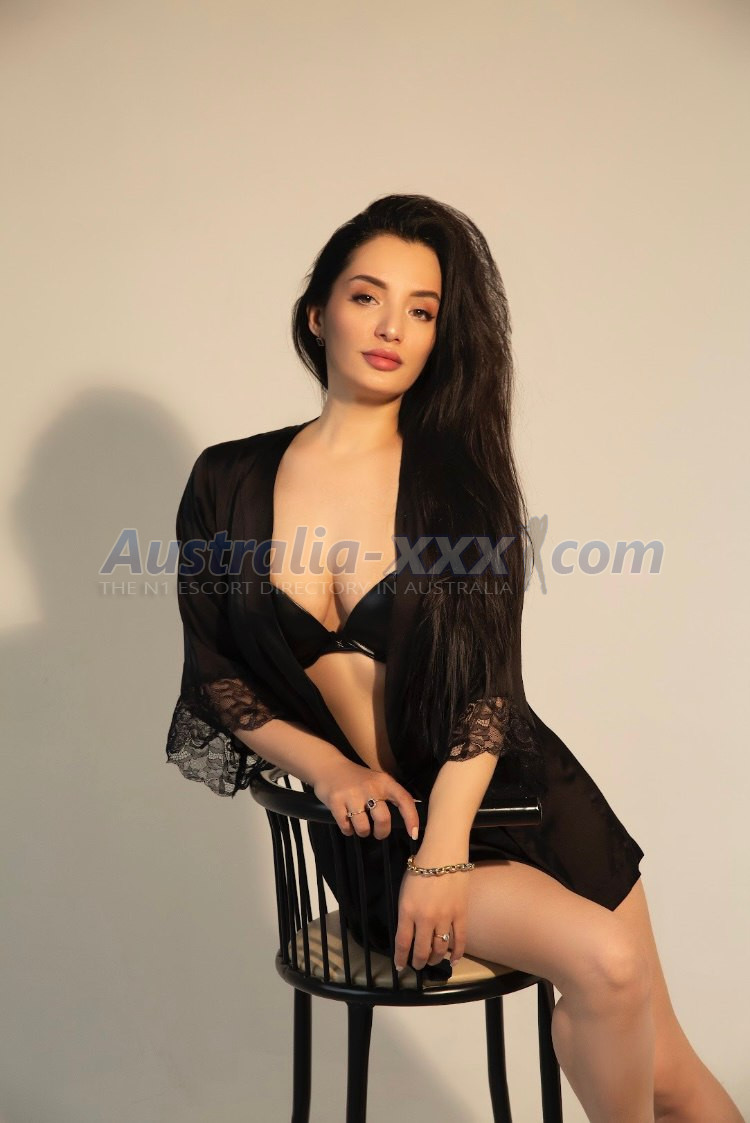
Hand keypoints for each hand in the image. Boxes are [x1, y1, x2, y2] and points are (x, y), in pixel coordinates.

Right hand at [312, 757, 419, 841]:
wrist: (329, 767)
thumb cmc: (358, 779)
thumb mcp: (377, 782)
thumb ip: (390, 796)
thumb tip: (408, 820)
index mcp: (384, 782)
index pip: (404, 800)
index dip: (411, 818)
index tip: (414, 834)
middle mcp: (370, 787)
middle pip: (383, 819)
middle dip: (381, 832)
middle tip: (378, 833)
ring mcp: (352, 794)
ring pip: (363, 827)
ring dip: (362, 832)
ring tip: (360, 826)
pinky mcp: (336, 801)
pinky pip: (346, 827)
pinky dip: (348, 830)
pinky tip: (347, 823)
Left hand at [393, 848, 470, 970]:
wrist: (444, 853)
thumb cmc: (421, 867)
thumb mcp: (405, 891)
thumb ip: (406, 912)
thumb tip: (409, 931)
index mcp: (407, 910)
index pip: (402, 942)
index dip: (401, 958)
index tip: (400, 966)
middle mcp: (425, 918)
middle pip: (422, 950)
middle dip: (418, 962)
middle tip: (417, 965)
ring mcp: (445, 918)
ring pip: (440, 948)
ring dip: (435, 958)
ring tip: (432, 960)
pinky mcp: (461, 914)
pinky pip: (460, 940)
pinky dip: (457, 954)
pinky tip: (453, 961)